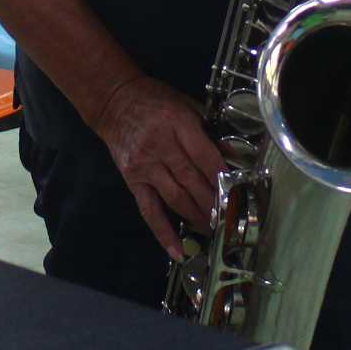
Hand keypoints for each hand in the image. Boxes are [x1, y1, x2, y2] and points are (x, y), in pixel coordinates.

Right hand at [88, 75, 227, 259]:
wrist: (114, 102)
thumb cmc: (154, 100)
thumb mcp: (185, 103)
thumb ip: (206, 128)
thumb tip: (230, 154)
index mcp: (177, 123)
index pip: (204, 155)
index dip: (221, 176)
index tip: (237, 191)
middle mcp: (160, 146)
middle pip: (192, 180)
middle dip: (214, 202)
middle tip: (230, 217)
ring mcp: (145, 166)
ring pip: (176, 198)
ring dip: (197, 217)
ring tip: (214, 230)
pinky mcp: (133, 181)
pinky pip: (150, 211)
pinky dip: (164, 233)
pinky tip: (178, 250)